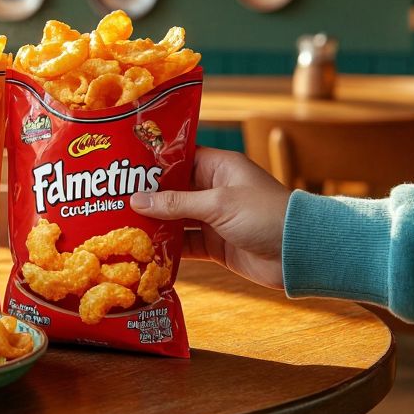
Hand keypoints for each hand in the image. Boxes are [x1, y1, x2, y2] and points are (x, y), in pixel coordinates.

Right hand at [129, 147, 290, 289]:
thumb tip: (137, 200)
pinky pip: (185, 244)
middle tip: (111, 199)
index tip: (122, 167)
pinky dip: (167, 248)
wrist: (302, 254)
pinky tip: (144, 252)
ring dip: (153, 224)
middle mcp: (214, 190)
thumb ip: (177, 203)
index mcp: (219, 167)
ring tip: (119, 226)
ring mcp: (214, 219)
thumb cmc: (266, 215)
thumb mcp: (218, 203)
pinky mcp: (215, 245)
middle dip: (146, 197)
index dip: (152, 164)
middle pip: (172, 191)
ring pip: (175, 219)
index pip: (179, 158)